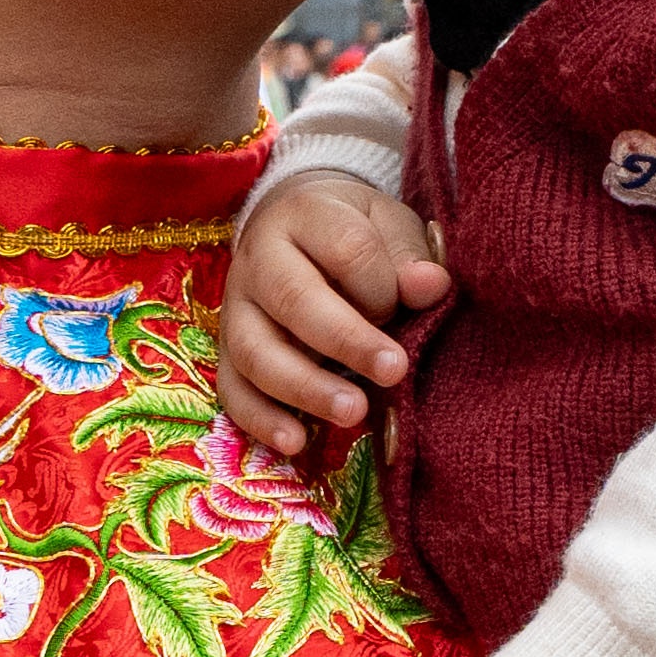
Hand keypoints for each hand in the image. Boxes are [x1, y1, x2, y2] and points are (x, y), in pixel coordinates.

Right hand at [221, 174, 446, 456]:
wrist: (294, 225)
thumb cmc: (355, 232)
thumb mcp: (389, 226)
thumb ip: (410, 256)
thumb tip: (430, 285)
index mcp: (306, 214)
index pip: (345, 248)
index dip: (381, 284)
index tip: (405, 307)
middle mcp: (260, 257)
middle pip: (294, 299)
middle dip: (347, 341)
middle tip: (393, 371)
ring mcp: (235, 305)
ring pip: (256, 351)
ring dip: (305, 388)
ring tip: (353, 413)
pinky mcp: (224, 349)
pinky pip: (232, 388)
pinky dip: (260, 419)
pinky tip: (296, 442)